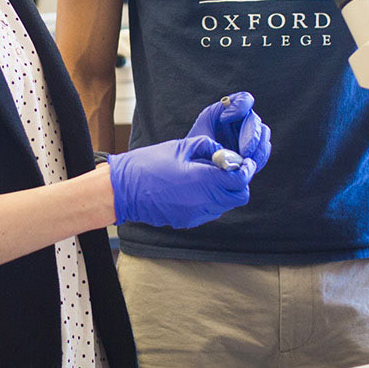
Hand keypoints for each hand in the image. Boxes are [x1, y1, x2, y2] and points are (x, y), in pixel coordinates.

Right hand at [109, 136, 249, 228]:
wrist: (123, 190)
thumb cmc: (148, 165)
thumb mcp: (180, 147)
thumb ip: (207, 147)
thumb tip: (223, 153)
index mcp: (202, 180)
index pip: (240, 180)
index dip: (245, 169)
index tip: (243, 162)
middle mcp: (203, 201)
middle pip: (239, 196)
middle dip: (239, 182)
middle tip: (230, 169)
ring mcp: (196, 214)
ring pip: (226, 205)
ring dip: (225, 191)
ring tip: (210, 176)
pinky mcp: (188, 221)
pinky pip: (210, 211)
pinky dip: (211, 200)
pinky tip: (197, 188)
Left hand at [185, 92, 271, 177]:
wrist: (195, 169)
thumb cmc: (193, 151)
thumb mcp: (198, 139)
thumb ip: (212, 140)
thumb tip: (226, 150)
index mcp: (227, 110)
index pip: (244, 99)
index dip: (240, 106)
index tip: (223, 119)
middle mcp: (241, 120)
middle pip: (255, 120)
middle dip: (251, 136)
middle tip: (244, 153)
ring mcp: (249, 135)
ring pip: (263, 135)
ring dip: (258, 149)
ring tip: (245, 162)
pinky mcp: (253, 151)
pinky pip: (263, 151)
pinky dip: (259, 159)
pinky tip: (248, 166)